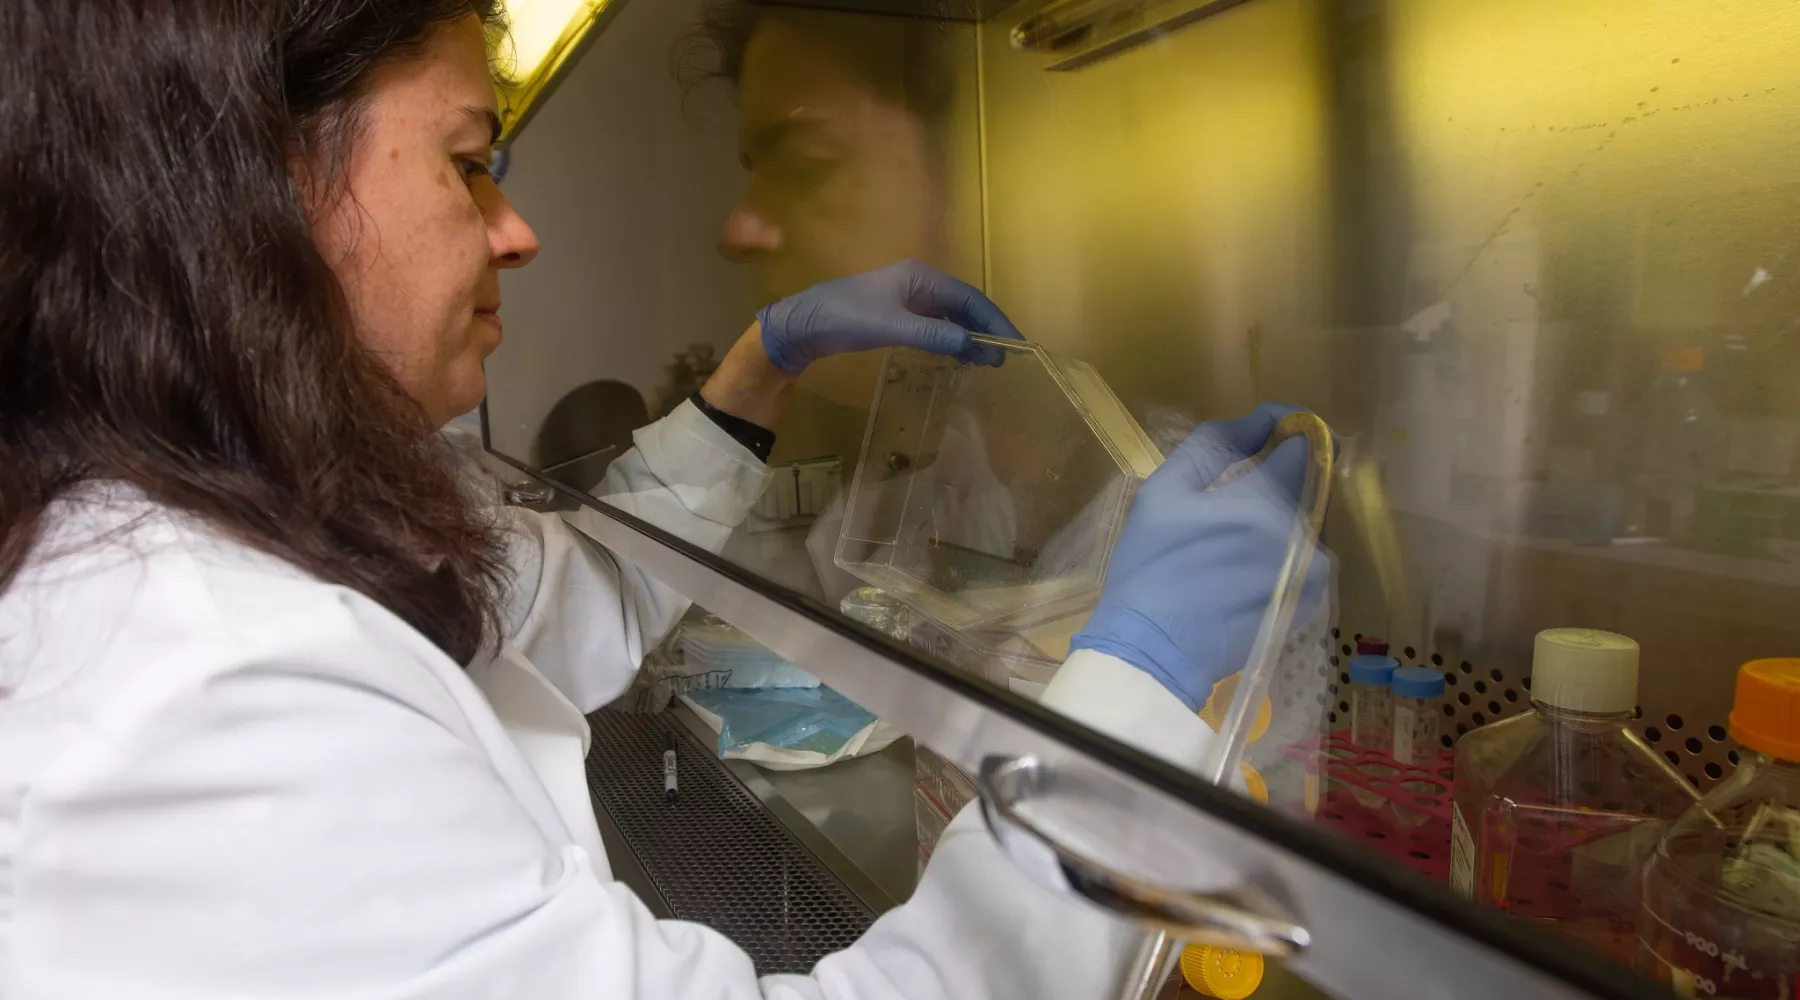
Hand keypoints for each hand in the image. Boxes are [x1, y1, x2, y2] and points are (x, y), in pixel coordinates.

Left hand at [756, 259, 1022, 374]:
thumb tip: (974, 345)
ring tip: (985, 361)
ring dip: (968, 336)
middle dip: (984, 330)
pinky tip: (957, 355)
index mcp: (921, 276)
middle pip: (962, 305)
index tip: (1013, 344)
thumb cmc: (846, 317)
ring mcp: (906, 298)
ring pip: (948, 316)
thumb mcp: (892, 326)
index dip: (993, 320)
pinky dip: (949, 339)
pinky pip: (933, 325)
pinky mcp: (895, 315)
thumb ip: (934, 335)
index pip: (969, 297)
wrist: (803, 324)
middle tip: (1002, 359)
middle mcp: (918, 283)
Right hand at [1070, 404, 1329, 709]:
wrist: (1155, 650)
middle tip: (1229, 497)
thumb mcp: (1164, 492)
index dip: (1289, 429)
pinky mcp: (1310, 603)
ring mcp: (1312, 573)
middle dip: (1275, 481)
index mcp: (1267, 501)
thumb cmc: (1152, 567)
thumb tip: (1261, 420)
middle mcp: (1302, 534)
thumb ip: (1214, 444)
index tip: (1265, 431)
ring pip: (1307, 522)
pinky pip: (1306, 558)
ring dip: (1279, 518)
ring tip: (1233, 537)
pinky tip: (1242, 569)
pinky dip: (1282, 552)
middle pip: (1305, 485)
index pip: (1306, 445)